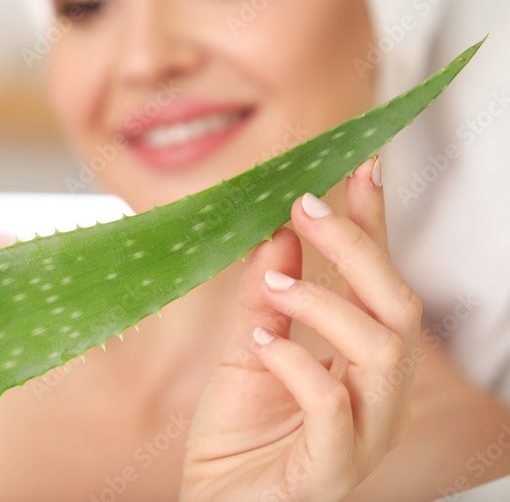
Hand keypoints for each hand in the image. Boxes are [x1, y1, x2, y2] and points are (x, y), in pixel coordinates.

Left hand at [180, 155, 420, 501]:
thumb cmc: (238, 439)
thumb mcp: (247, 349)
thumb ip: (265, 296)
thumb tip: (277, 233)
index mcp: (359, 363)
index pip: (379, 283)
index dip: (373, 226)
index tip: (359, 170)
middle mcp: (376, 395)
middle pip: (399, 307)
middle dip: (357, 248)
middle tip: (305, 206)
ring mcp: (363, 433)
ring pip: (380, 350)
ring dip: (325, 304)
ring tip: (274, 288)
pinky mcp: (333, 467)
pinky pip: (335, 407)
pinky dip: (297, 362)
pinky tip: (261, 342)